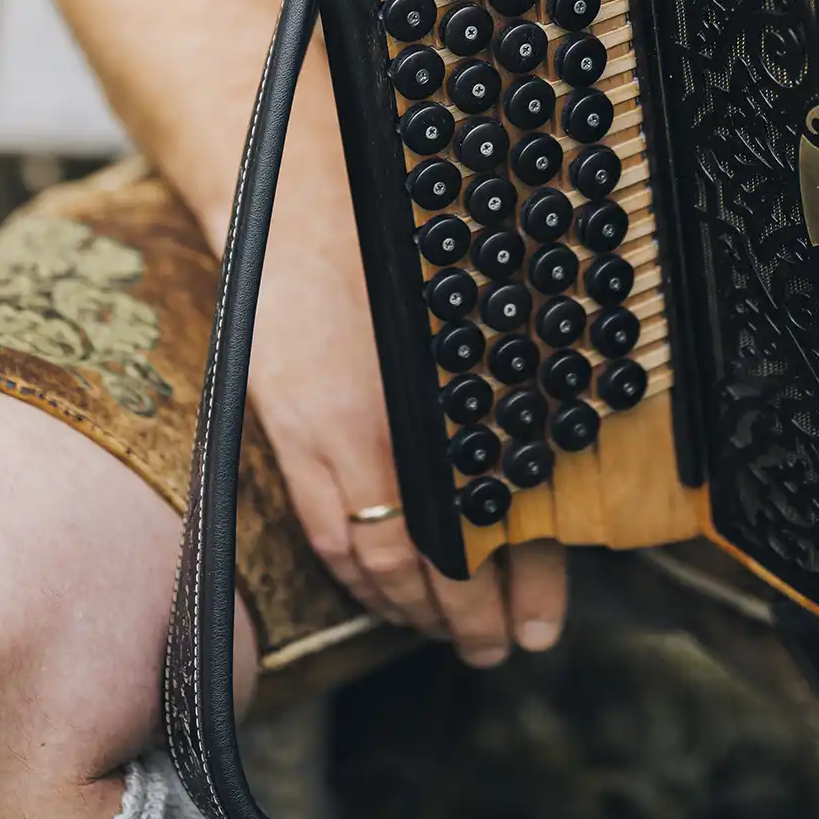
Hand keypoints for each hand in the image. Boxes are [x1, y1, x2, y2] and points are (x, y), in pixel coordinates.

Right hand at [244, 72, 567, 668]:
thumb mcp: (452, 296)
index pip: (471, 525)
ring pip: (368, 556)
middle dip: (468, 614)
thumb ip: (488, 372)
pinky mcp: (282, 424)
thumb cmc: (375, 215)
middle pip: (422, 558)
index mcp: (425, 396)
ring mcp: (318, 430)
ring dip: (414, 607)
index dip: (508, 584)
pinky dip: (359, 574)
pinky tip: (387, 591)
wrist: (280, 173)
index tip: (538, 619)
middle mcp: (371, 425)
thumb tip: (537, 442)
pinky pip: (322, 528)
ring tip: (456, 634)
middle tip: (508, 645)